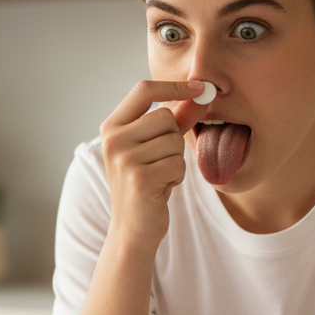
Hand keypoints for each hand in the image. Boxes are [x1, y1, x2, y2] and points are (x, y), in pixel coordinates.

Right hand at [99, 81, 208, 247]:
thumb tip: (201, 94)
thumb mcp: (158, 147)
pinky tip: (162, 187)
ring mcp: (123, 158)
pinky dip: (177, 176)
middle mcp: (113, 139)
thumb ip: (177, 119)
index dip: (173, 85)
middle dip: (175, 138)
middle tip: (162, 161)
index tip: (199, 87)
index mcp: (112, 127)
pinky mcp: (139, 178)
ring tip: (161, 176)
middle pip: (165, 116)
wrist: (133, 228)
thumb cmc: (147, 184)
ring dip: (176, 160)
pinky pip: (177, 163)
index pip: (144, 90)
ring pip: (174, 140)